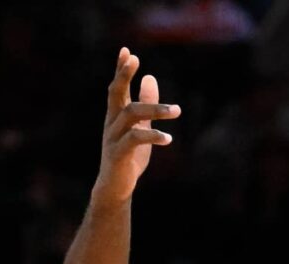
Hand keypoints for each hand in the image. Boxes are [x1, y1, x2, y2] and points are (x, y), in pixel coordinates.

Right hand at [95, 48, 180, 203]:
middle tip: (135, 60)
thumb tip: (150, 77)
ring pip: (130, 115)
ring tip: (176, 110)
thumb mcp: (140, 126)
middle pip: (115, 94)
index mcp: (116, 115)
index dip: (121, 69)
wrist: (116, 187)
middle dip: (123, 76)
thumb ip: (146, 104)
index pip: (117, 87)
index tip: (127, 50)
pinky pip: (135, 140)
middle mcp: (111, 123)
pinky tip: (168, 138)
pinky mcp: (118, 155)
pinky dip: (152, 136)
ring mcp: (113, 138)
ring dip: (154, 109)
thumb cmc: (129, 156)